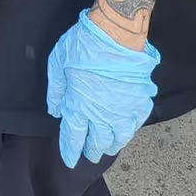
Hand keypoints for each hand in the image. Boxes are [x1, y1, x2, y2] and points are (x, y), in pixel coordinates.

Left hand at [47, 9, 159, 168]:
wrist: (116, 35)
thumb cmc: (83, 45)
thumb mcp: (58, 62)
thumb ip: (56, 89)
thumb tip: (55, 110)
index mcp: (80, 106)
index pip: (74, 136)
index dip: (70, 150)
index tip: (69, 160)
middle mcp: (102, 115)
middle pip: (97, 141)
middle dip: (92, 150)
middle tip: (90, 155)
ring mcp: (124, 110)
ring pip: (119, 137)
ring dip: (112, 145)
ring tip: (109, 148)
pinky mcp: (140, 102)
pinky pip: (136, 124)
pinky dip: (130, 131)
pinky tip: (127, 131)